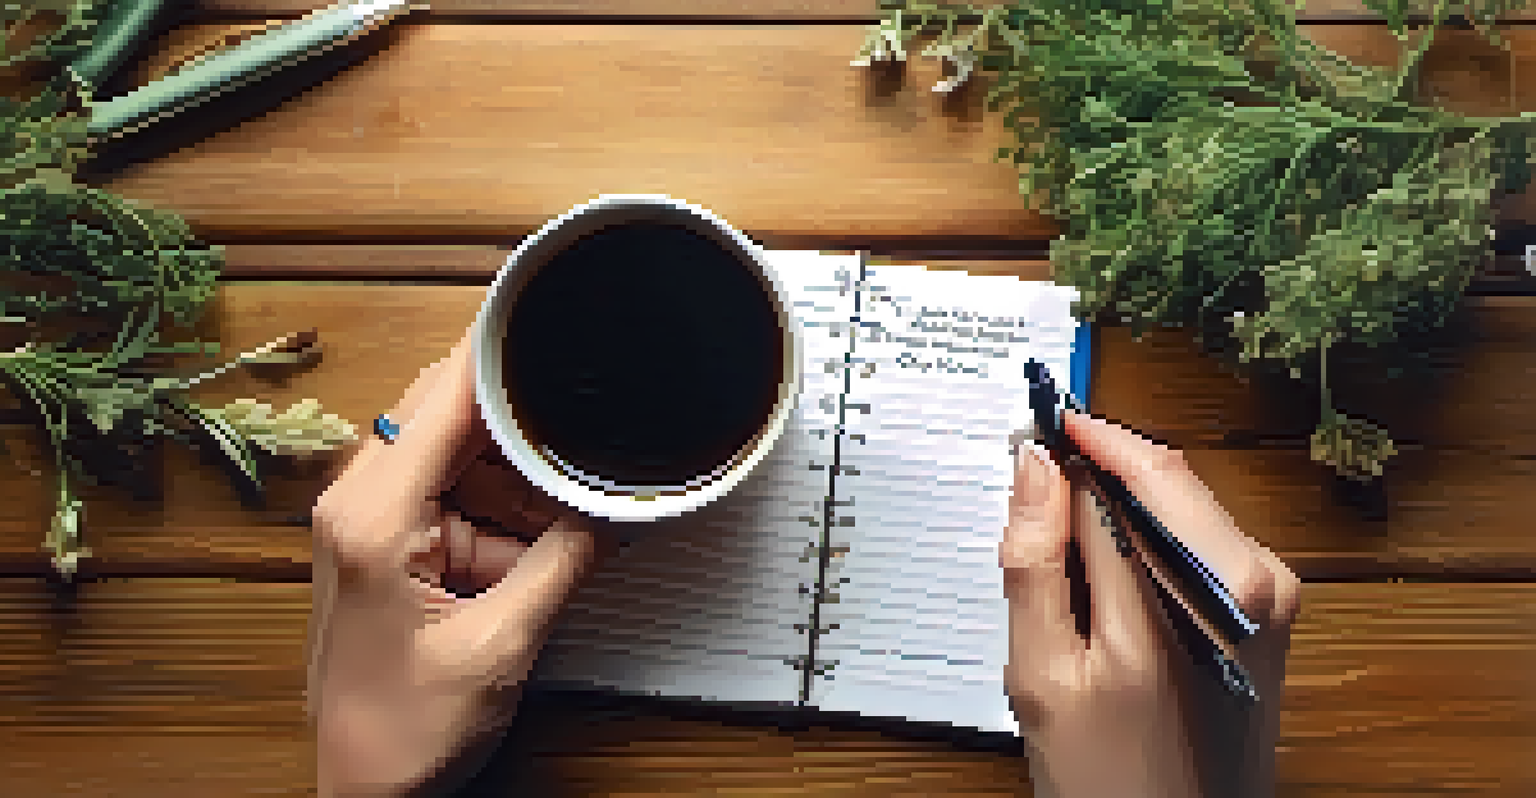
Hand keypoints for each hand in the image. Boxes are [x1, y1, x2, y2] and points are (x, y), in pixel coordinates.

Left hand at [307, 331, 605, 796]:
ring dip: (521, 476)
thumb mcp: (500, 647)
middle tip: (585, 414)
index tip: (541, 303)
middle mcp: (361, 504)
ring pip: (465, 455)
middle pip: (453, 414)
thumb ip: (562, 564)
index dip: (496, 348)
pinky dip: (508, 512)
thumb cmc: (398, 734)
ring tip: (572, 498)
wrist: (362, 793)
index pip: (442, 397)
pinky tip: (548, 534)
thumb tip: (612, 509)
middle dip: (524, 416)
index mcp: (372, 517)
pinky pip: (463, 499)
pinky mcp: (394, 546)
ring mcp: (375, 523)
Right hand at [1002, 409, 1301, 797]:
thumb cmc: (1114, 781)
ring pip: (1175, 502)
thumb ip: (1035, 562)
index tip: (1027, 435)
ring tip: (1065, 571)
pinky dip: (1146, 542)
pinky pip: (1197, 536)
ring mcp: (1272, 592)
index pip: (1120, 473)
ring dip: (1115, 511)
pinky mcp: (1273, 604)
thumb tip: (1035, 467)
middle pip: (1156, 478)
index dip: (1068, 448)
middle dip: (1090, 476)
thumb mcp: (1043, 677)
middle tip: (1029, 496)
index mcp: (1191, 596)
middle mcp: (1251, 580)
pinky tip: (1111, 594)